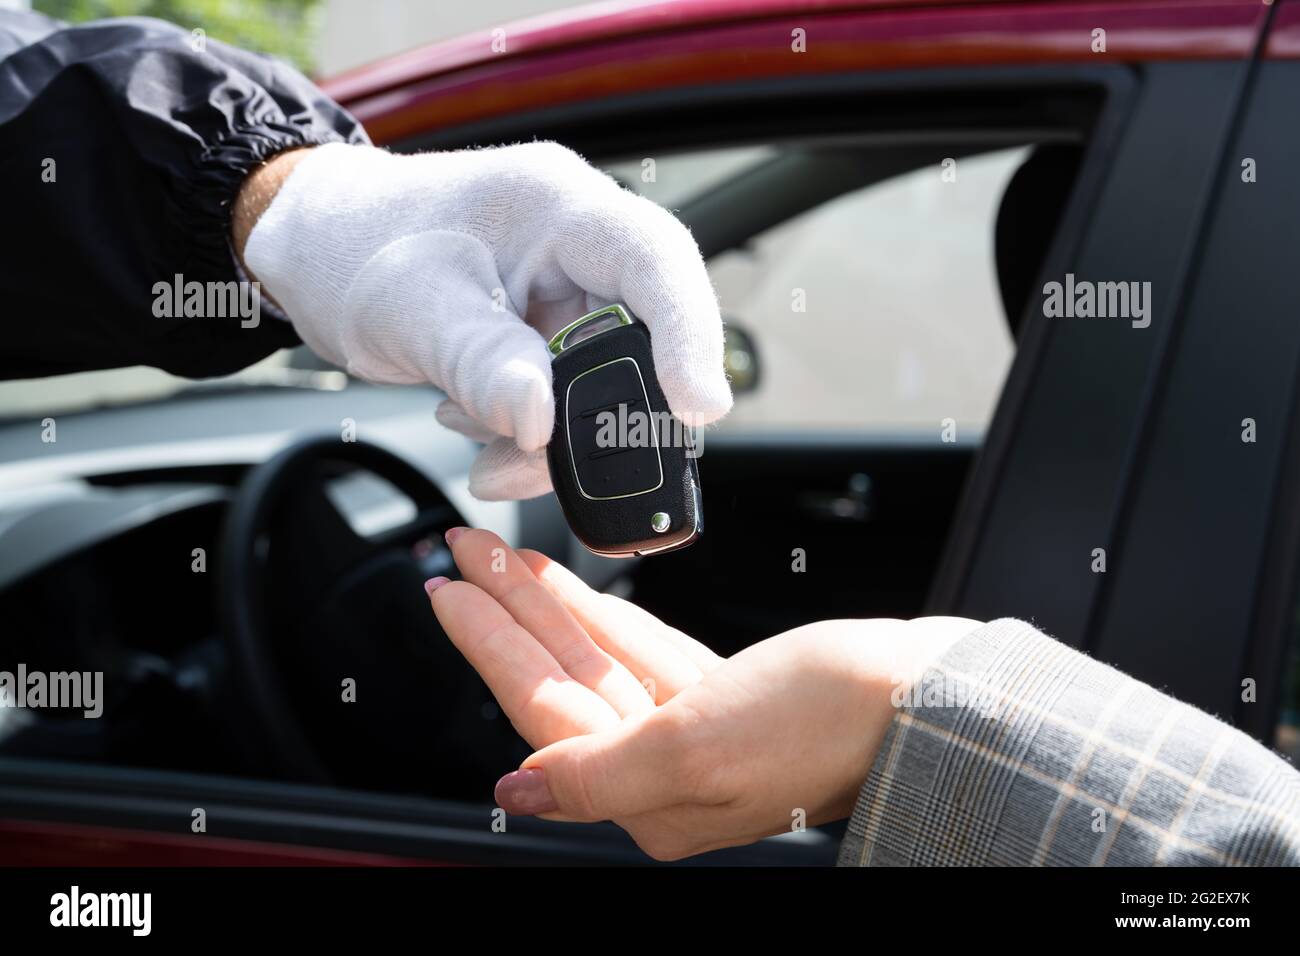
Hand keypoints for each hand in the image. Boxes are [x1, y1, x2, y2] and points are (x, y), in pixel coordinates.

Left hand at [235, 142, 731, 500]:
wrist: (312, 253)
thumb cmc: (353, 247)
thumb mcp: (409, 308)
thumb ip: (481, 362)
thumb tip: (543, 423)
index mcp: (556, 207)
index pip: (654, 259)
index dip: (688, 332)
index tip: (698, 407)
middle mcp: (577, 248)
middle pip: (643, 336)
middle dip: (604, 412)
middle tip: (552, 460)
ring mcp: (565, 295)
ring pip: (604, 384)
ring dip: (555, 436)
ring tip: (485, 449)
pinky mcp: (547, 337)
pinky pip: (568, 399)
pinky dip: (530, 435)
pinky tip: (477, 431)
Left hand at [426, 528, 980, 860]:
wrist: (924, 697)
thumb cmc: (826, 722)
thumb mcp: (695, 749)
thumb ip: (595, 772)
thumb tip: (514, 793)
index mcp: (647, 794)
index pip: (541, 708)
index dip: (488, 646)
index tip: (446, 591)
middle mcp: (662, 770)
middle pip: (560, 676)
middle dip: (506, 613)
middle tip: (458, 553)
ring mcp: (693, 732)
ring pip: (597, 657)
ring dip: (547, 604)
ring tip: (501, 555)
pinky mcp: (725, 697)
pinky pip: (642, 649)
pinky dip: (605, 616)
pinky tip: (572, 592)